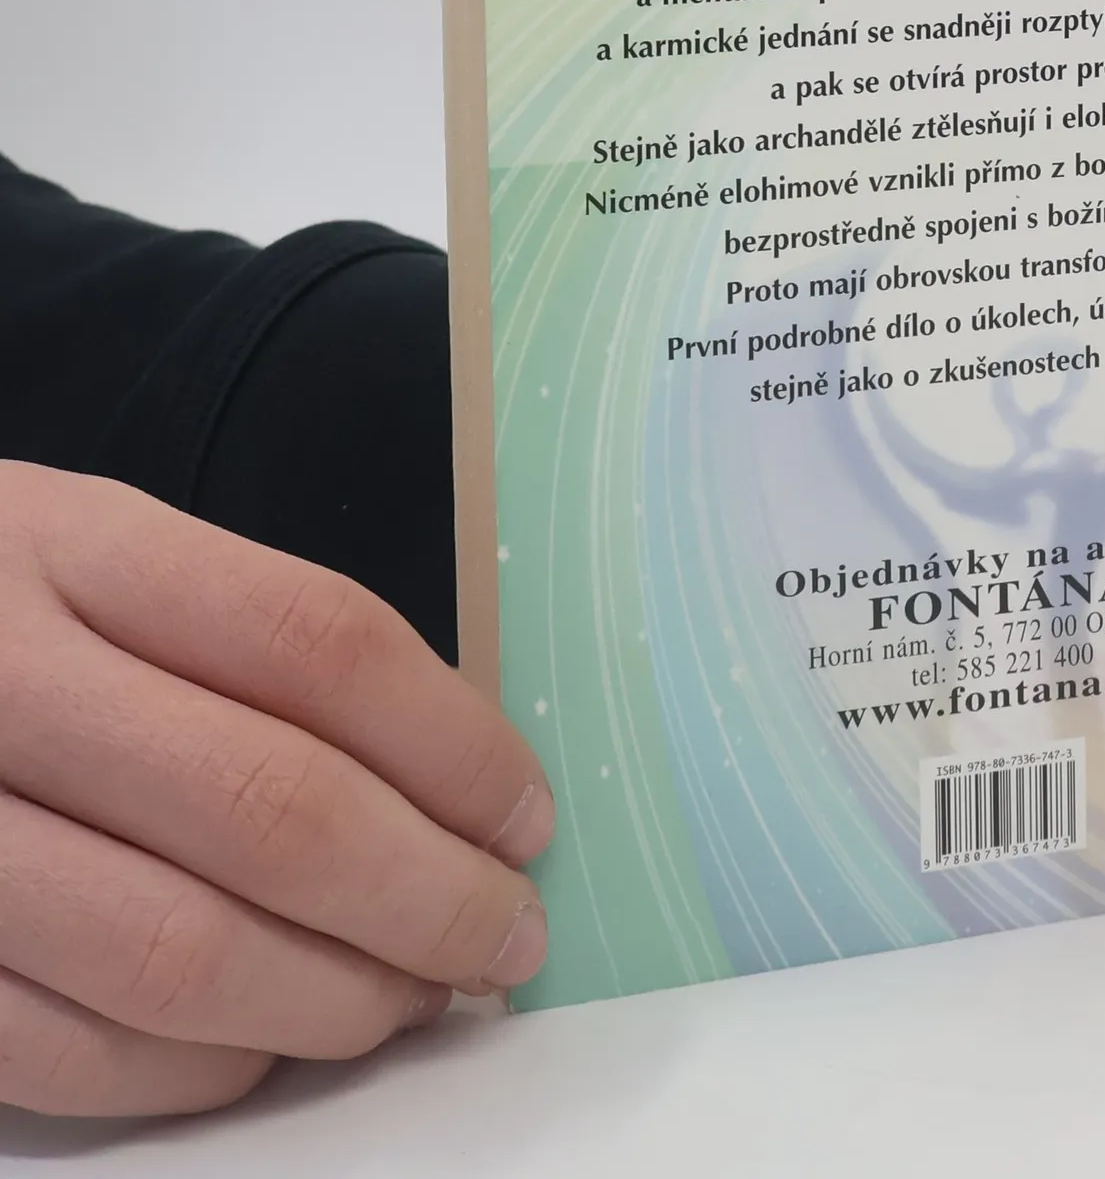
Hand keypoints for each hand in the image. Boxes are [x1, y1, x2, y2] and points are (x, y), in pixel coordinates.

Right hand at [0, 461, 552, 1117]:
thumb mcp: (99, 555)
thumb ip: (250, 644)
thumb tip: (456, 783)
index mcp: (75, 546)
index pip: (319, 643)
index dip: (455, 745)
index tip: (528, 817)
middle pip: (270, 807)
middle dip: (428, 896)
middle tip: (506, 936)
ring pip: (175, 952)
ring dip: (335, 1001)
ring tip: (417, 998)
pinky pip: (65, 1050)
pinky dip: (201, 1069)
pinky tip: (274, 1045)